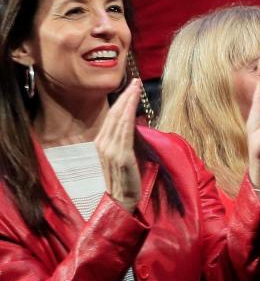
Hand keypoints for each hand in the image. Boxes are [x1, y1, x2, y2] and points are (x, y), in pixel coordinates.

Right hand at [97, 80, 144, 212]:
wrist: (121, 200)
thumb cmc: (125, 178)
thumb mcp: (124, 154)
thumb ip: (126, 139)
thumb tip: (134, 121)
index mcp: (102, 143)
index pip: (112, 116)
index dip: (122, 100)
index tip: (132, 86)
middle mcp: (102, 144)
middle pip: (114, 114)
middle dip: (126, 96)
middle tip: (136, 80)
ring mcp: (110, 149)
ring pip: (119, 119)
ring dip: (128, 101)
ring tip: (136, 87)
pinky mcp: (120, 156)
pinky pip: (124, 131)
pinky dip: (128, 115)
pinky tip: (132, 104)